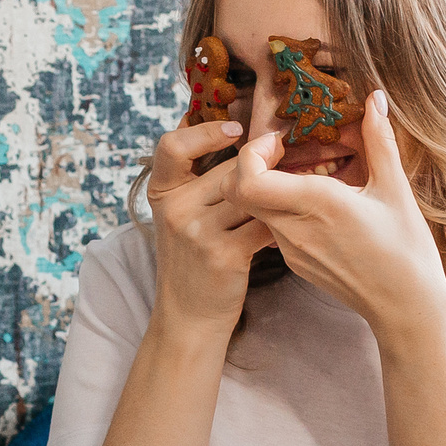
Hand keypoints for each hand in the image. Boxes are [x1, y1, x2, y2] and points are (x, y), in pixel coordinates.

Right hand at [147, 118, 275, 332]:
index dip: (205, 131)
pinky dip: (276, 225)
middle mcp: (175, 210)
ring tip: (283, 203)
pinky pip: (264, 223)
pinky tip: (279, 232)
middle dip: (257, 170)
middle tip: (282, 167)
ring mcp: (198, 232)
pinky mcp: (224, 254)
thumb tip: (239, 131)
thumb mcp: (181, 216)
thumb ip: (199, 181)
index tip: (235, 128)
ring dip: (272, 198)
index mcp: (162, 194)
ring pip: (250, 193)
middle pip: (228, 170)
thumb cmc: (192, 261)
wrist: (189, 318)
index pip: (171, 146)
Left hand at [229, 90, 445, 346]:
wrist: (406, 309)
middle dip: (252, 165)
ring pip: (254, 209)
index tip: (281, 141)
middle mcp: (295, 228)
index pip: (249, 178)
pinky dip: (280, 208)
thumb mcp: (396, 189)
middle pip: (239, 191)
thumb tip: (376, 98)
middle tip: (282, 153)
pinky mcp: (295, 263)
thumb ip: (379, 140)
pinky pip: (272, 227)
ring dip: (266, 186)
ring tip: (302, 175)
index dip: (252, 153)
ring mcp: (291, 250)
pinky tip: (312, 204)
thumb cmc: (407, 249)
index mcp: (318, 204)